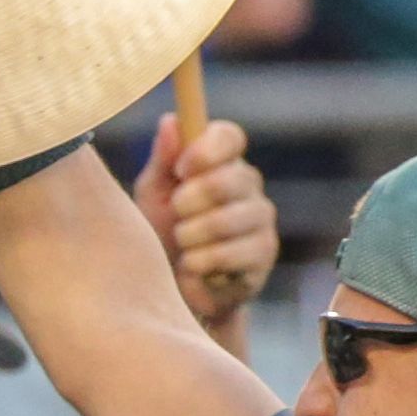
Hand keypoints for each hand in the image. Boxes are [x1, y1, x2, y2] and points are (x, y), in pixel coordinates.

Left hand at [134, 111, 278, 332]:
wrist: (172, 295)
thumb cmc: (160, 237)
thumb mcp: (153, 197)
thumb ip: (163, 161)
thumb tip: (170, 120)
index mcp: (221, 164)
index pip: (229, 136)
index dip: (205, 150)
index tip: (182, 169)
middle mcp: (247, 186)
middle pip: (227, 179)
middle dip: (188, 203)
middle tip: (177, 217)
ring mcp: (260, 220)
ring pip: (225, 221)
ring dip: (190, 239)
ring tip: (182, 247)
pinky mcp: (263, 255)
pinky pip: (229, 256)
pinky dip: (200, 266)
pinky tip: (195, 270)